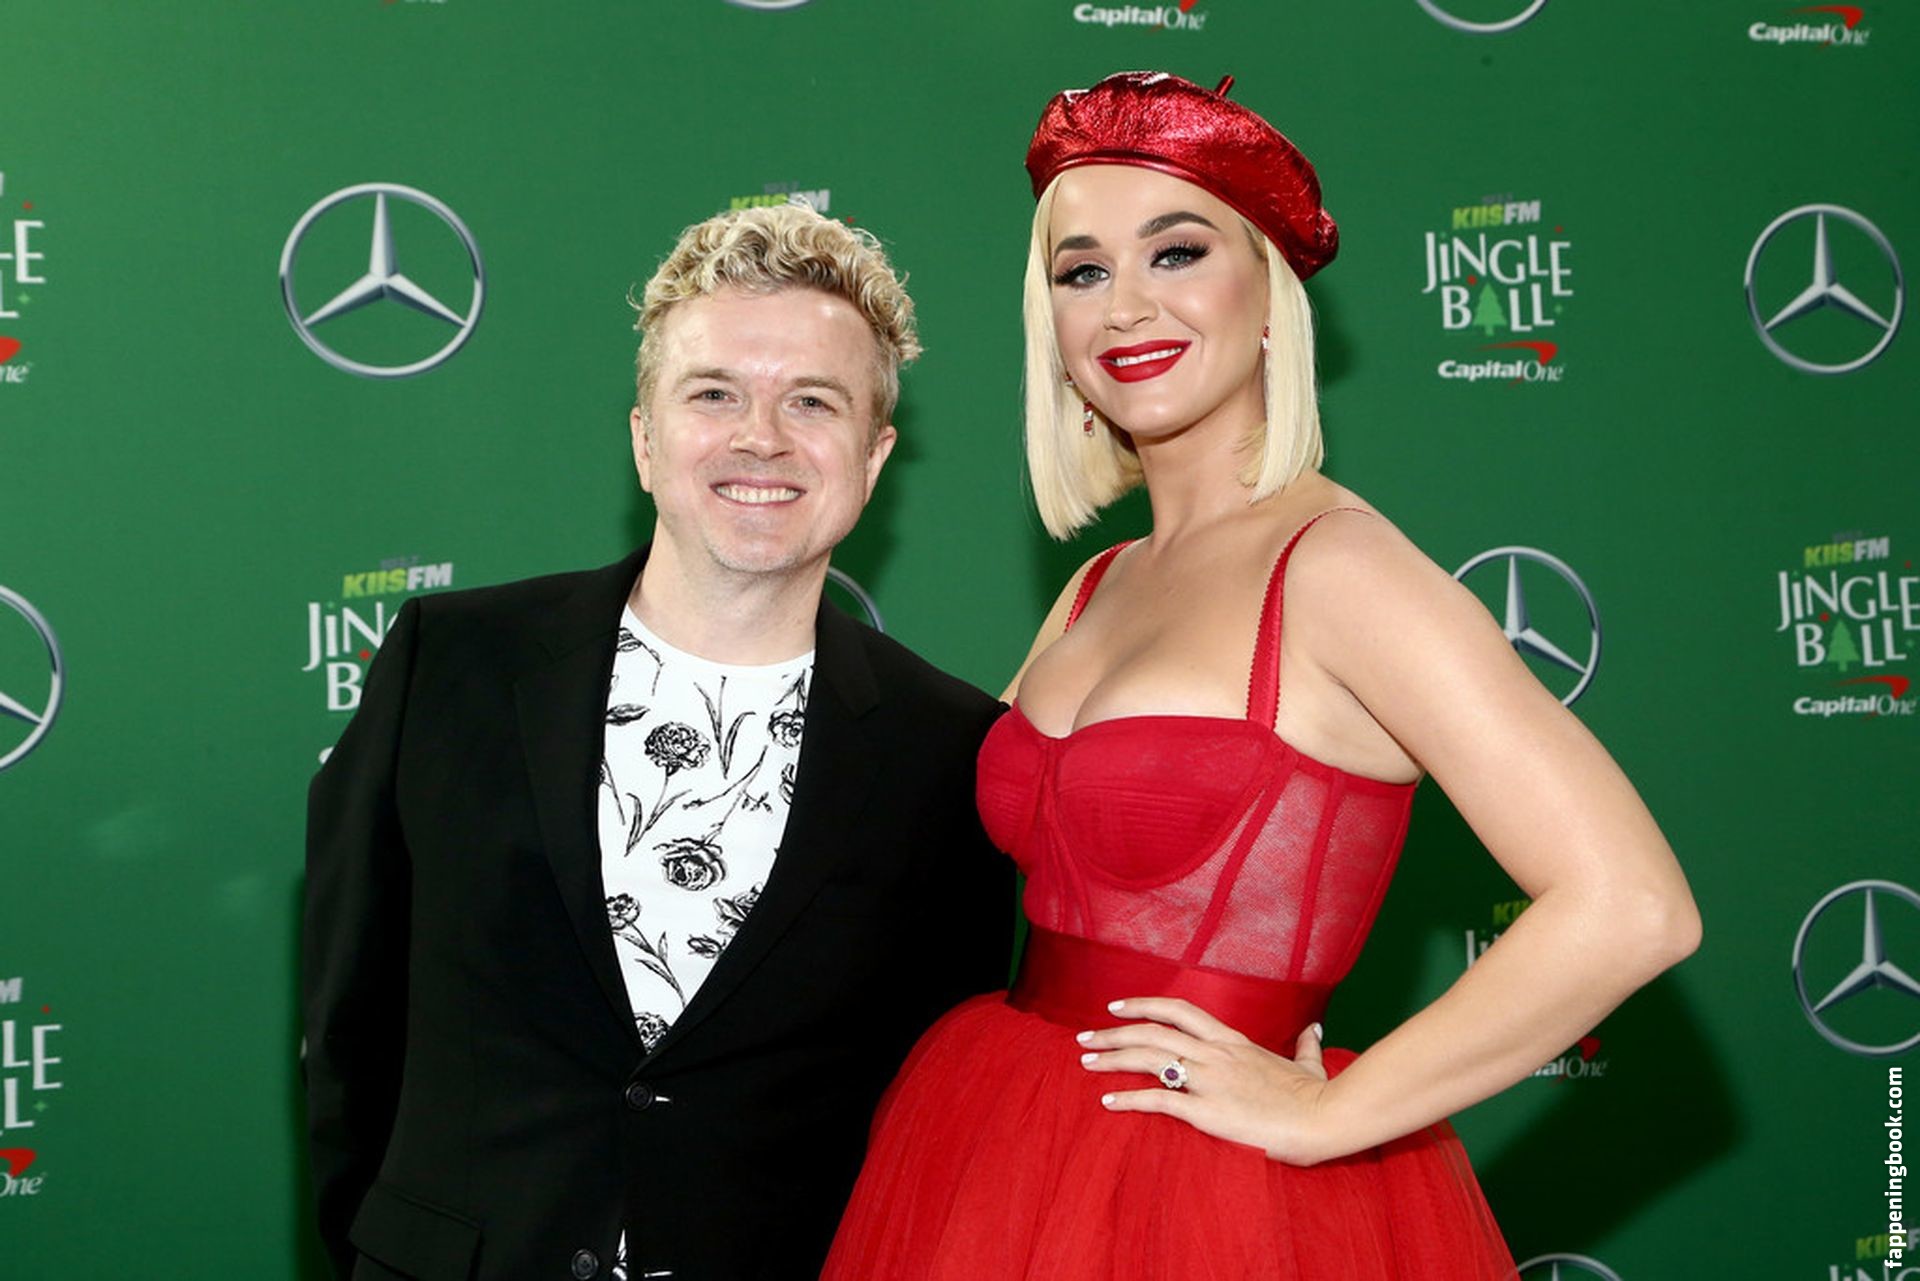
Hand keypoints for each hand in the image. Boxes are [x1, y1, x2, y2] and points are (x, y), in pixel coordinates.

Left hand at [1077, 997, 1334, 1164]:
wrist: (1324, 1119)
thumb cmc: (1317, 1096)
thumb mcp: (1310, 1064)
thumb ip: (1306, 1044)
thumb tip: (1315, 1029)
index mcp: (1233, 1041)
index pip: (1179, 1011)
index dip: (1144, 1005)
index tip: (1116, 1007)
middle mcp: (1215, 1054)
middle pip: (1152, 1032)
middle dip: (1113, 1034)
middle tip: (1084, 1039)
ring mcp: (1210, 1080)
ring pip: (1149, 1058)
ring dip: (1112, 1059)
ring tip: (1085, 1062)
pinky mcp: (1207, 1111)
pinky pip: (1158, 1100)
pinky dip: (1128, 1098)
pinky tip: (1108, 1100)